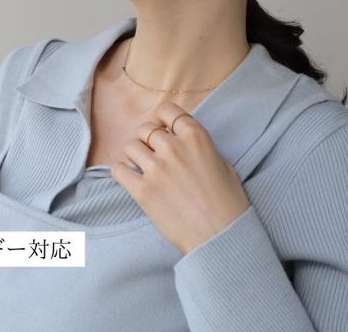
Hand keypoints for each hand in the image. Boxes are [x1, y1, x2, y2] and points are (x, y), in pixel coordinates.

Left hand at [110, 99, 250, 254]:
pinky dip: (122, 172)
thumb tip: (183, 143)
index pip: (167, 110)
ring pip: (130, 146)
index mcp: (196, 137)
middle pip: (146, 128)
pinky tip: (130, 178)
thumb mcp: (223, 165)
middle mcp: (174, 148)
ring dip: (134, 155)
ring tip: (142, 167)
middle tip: (152, 153)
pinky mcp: (143, 191)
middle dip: (147, 139)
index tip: (162, 128)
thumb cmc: (228, 204)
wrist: (222, 238)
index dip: (162, 118)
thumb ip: (200, 148)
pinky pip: (118, 169)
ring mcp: (156, 168)